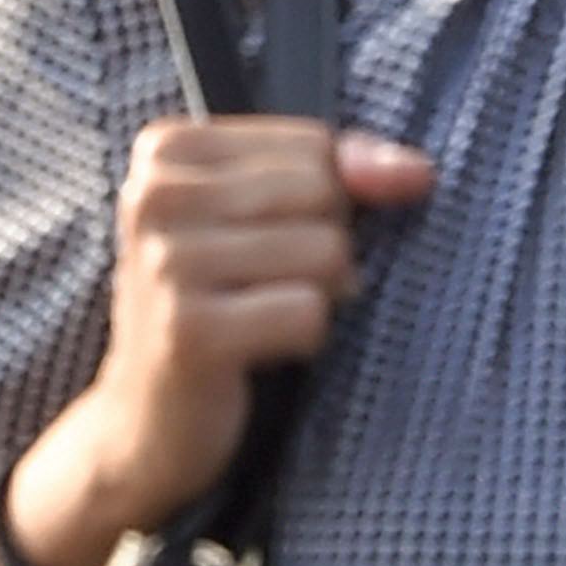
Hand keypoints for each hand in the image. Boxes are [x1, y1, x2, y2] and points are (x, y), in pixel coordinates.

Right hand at [58, 117, 431, 540]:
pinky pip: (308, 314)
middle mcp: (155, 197)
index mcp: (165, 150)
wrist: (147, 420)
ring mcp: (167, 264)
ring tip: (263, 316)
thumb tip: (418, 172)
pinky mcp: (189, 332)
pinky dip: (305, 339)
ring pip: (324, 252)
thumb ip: (342, 174)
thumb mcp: (261, 217)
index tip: (286, 235)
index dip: (332, 198)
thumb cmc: (217, 302)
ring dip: (317, 297)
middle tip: (269, 285)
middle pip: (320, 193)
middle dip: (324, 247)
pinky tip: (258, 352)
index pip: (312, 145)